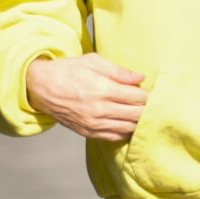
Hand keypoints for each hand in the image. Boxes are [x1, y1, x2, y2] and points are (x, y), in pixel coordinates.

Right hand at [26, 53, 147, 140]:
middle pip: (136, 115)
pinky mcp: (88, 132)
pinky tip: (132, 125)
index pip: (137, 97)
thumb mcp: (93, 61)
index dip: (150, 96)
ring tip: (148, 115)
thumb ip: (118, 71)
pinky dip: (126, 132)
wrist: (41, 87)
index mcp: (103, 90)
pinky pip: (114, 137)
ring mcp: (93, 124)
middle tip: (158, 105)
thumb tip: (140, 77)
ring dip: (140, 122)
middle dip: (149, 110)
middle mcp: (100, 110)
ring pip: (127, 128)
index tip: (158, 93)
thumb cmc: (69, 70)